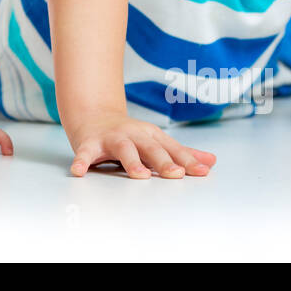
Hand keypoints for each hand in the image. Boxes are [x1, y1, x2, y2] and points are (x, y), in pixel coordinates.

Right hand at [67, 114, 215, 178]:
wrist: (92, 115)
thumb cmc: (128, 134)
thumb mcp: (156, 141)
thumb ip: (181, 153)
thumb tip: (211, 161)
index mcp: (151, 136)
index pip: (172, 149)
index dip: (187, 160)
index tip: (202, 172)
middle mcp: (133, 135)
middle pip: (150, 148)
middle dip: (163, 161)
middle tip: (176, 175)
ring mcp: (111, 138)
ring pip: (123, 149)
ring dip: (132, 161)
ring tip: (140, 175)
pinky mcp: (90, 143)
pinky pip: (86, 153)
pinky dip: (82, 161)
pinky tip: (79, 171)